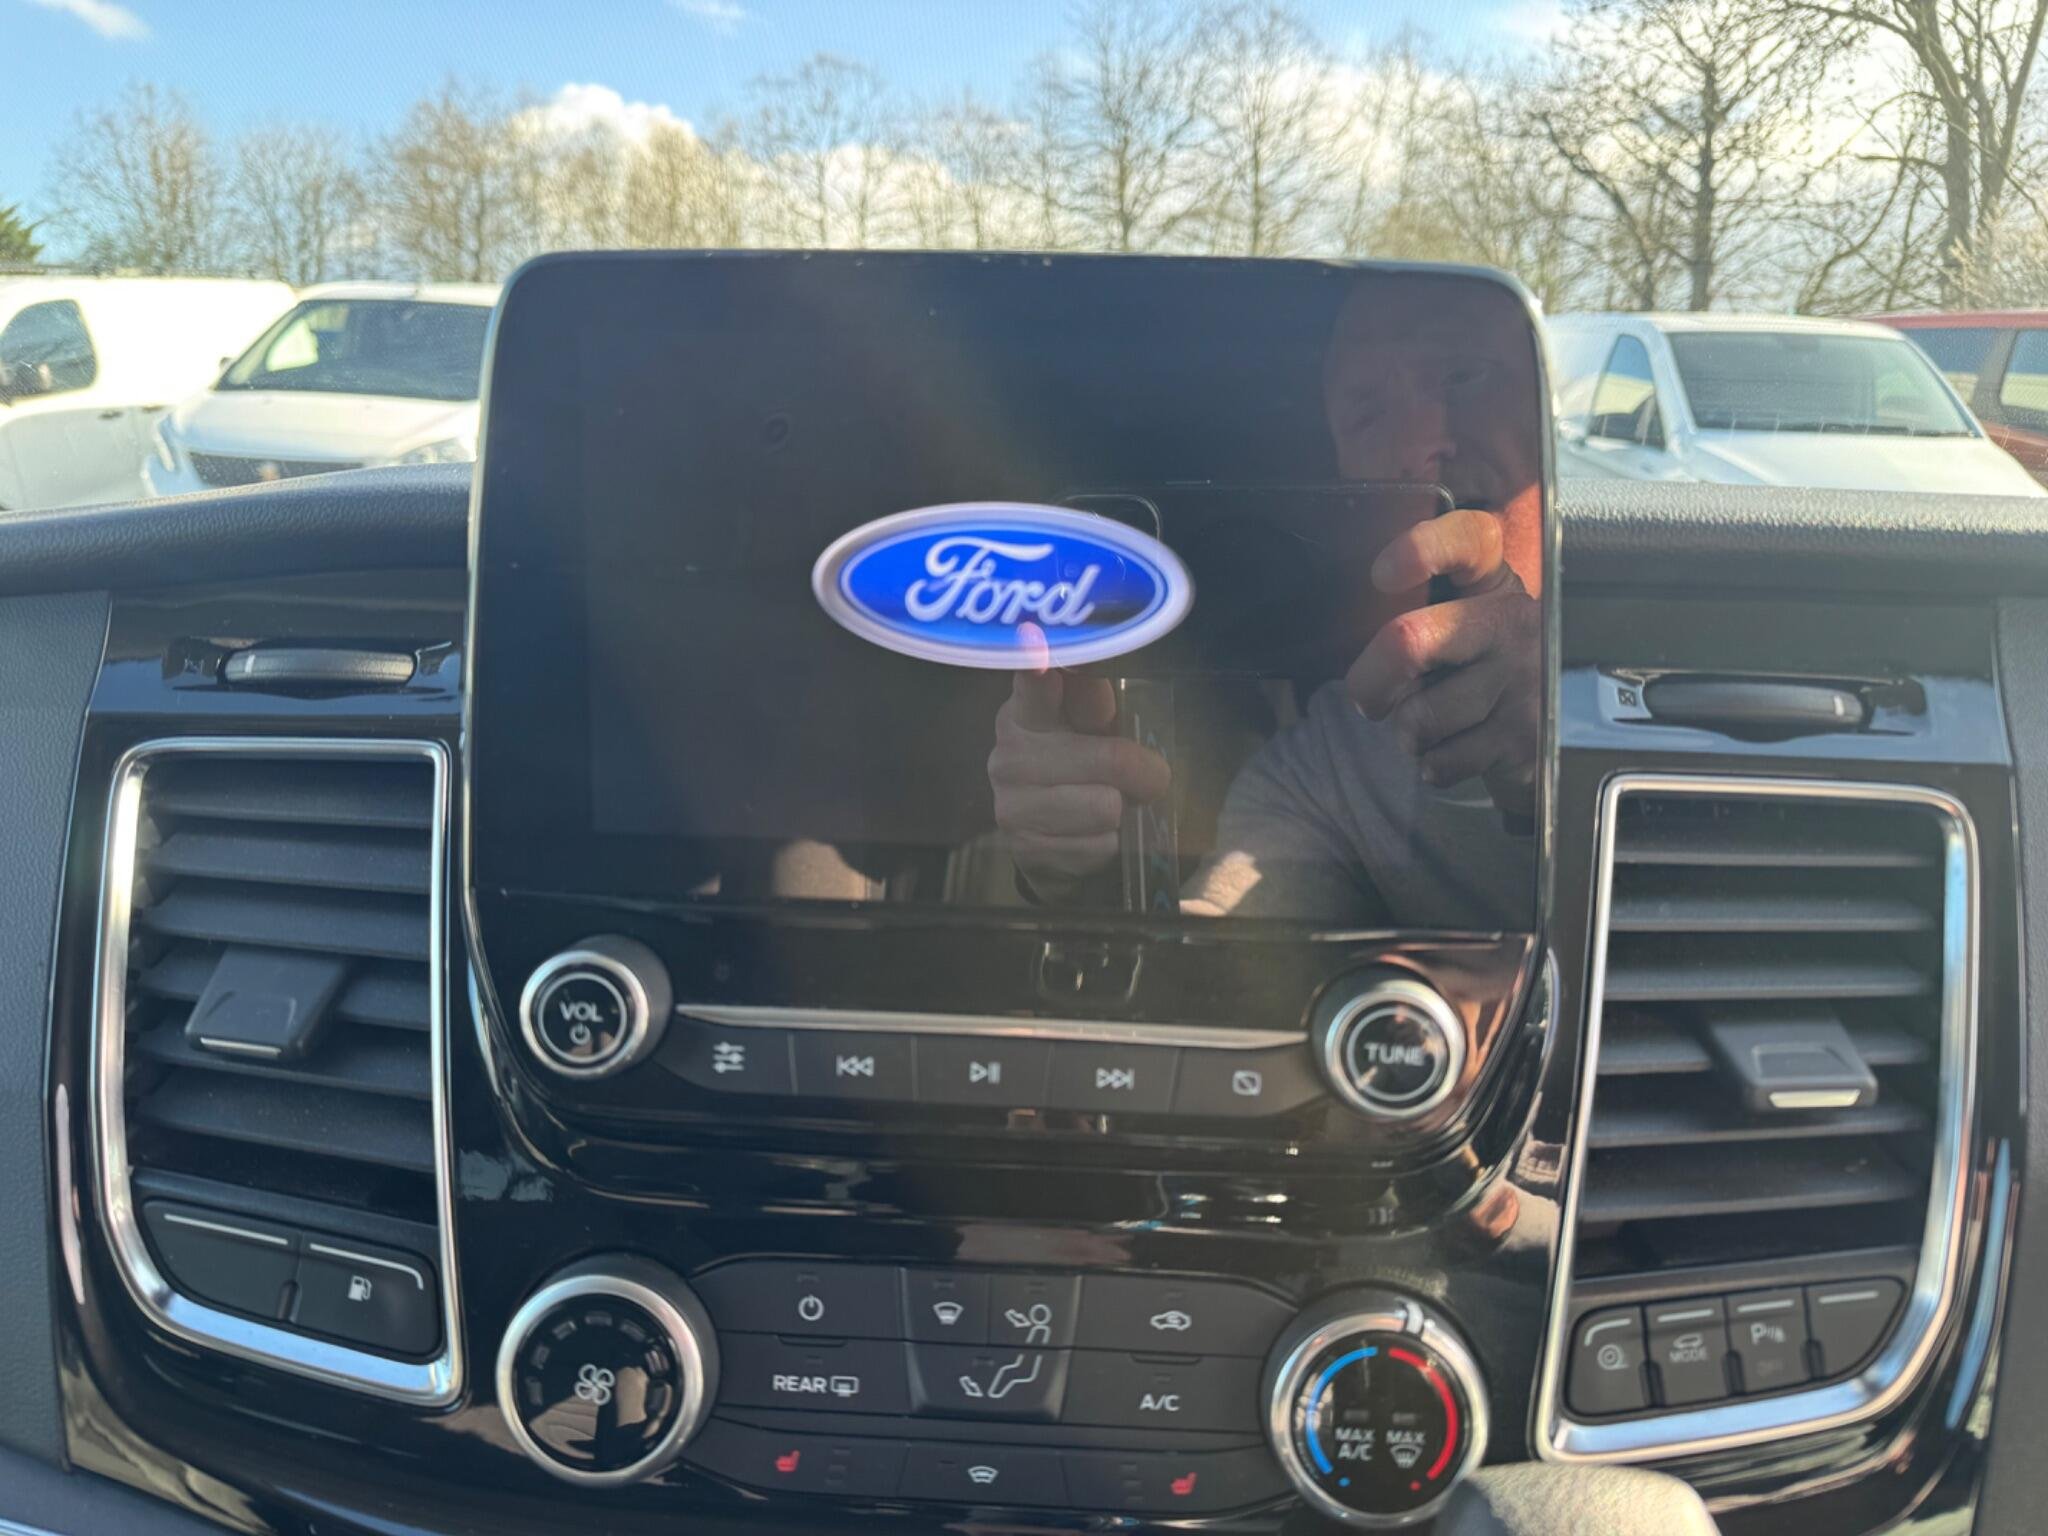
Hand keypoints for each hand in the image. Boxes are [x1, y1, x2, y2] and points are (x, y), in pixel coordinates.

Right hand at [988, 625, 1171, 898]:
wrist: (1050, 843)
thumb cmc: (1082, 768)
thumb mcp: (1093, 728)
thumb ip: (1094, 698)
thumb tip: (1087, 658)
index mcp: (1026, 710)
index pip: (1034, 682)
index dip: (1042, 669)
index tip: (1041, 652)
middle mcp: (1008, 753)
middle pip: (1110, 758)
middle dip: (1141, 773)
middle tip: (1143, 778)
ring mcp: (1011, 803)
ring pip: (1106, 806)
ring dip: (1121, 811)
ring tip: (1108, 806)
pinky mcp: (1026, 848)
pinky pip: (1099, 845)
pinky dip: (1107, 844)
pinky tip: (1089, 835)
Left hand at [1346, 509, 1539, 815]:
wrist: (1552, 728)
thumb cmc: (1479, 666)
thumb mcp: (1461, 622)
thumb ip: (1417, 615)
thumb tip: (1364, 662)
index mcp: (1493, 582)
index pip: (1469, 540)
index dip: (1422, 548)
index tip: (1383, 575)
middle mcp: (1514, 622)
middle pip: (1408, 642)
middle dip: (1369, 682)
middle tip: (1370, 698)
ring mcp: (1525, 680)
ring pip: (1421, 716)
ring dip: (1407, 733)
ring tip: (1429, 724)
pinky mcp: (1527, 738)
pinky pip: (1442, 761)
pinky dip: (1433, 765)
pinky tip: (1455, 748)